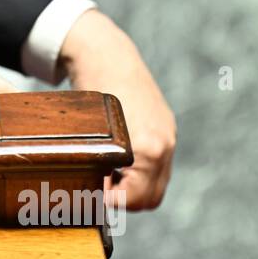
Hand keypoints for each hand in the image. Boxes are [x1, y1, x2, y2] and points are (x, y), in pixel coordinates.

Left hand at [60, 10, 175, 210]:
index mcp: (148, 148)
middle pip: (150, 198)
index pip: (136, 199)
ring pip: (155, 184)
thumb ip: (96, 168)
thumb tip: (91, 198)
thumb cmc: (91, 91)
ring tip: (105, 177)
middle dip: (124, 200)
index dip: (111, 203)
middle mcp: (163, 144)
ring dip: (132, 188)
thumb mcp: (89, 134)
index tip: (91, 198)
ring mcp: (167, 137)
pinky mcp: (166, 130)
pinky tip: (116, 163)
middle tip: (98, 192)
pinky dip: (139, 172)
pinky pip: (158, 165)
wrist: (107, 55)